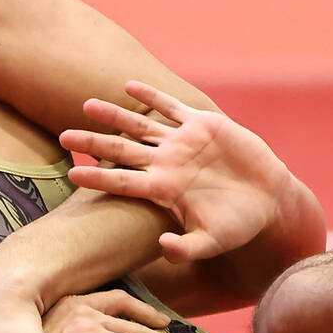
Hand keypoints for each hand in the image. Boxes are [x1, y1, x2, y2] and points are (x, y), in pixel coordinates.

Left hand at [60, 81, 294, 264]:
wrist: (268, 200)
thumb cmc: (238, 225)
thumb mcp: (212, 242)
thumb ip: (187, 248)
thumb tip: (163, 246)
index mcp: (163, 190)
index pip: (122, 181)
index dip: (98, 176)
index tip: (72, 173)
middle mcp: (165, 164)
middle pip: (121, 150)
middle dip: (93, 142)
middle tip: (64, 136)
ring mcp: (181, 143)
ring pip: (139, 125)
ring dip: (113, 115)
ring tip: (87, 105)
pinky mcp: (202, 125)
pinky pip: (171, 107)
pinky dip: (152, 95)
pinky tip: (130, 84)